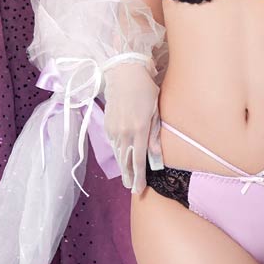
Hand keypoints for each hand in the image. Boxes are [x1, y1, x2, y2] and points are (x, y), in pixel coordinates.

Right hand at [102, 60, 159, 194]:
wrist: (124, 74)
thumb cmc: (146, 90)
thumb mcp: (155, 111)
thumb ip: (155, 135)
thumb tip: (156, 156)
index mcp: (139, 129)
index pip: (139, 160)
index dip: (139, 177)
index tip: (139, 190)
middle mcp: (124, 132)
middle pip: (126, 161)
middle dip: (129, 176)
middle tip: (132, 189)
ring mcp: (113, 129)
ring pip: (118, 154)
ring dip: (123, 166)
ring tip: (127, 177)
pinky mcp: (107, 124)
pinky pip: (113, 143)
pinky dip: (118, 152)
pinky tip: (122, 157)